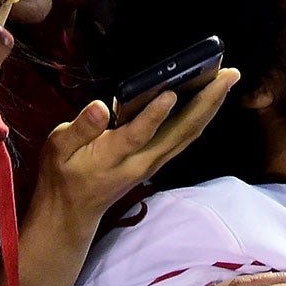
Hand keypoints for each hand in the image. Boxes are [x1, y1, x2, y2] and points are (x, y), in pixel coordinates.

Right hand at [33, 70, 237, 232]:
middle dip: (206, 101)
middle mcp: (140, 161)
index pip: (137, 135)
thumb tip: (101, 107)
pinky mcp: (157, 160)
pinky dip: (202, 116)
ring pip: (188, 134)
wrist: (72, 212)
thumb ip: (80, 128)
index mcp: (112, 156)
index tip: (170, 92)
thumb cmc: (63, 175)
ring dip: (211, 106)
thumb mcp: (58, 149)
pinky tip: (211, 98)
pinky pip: (185, 137)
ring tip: (227, 78)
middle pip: (180, 132)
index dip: (154, 115)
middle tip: (228, 72)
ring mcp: (153, 162)